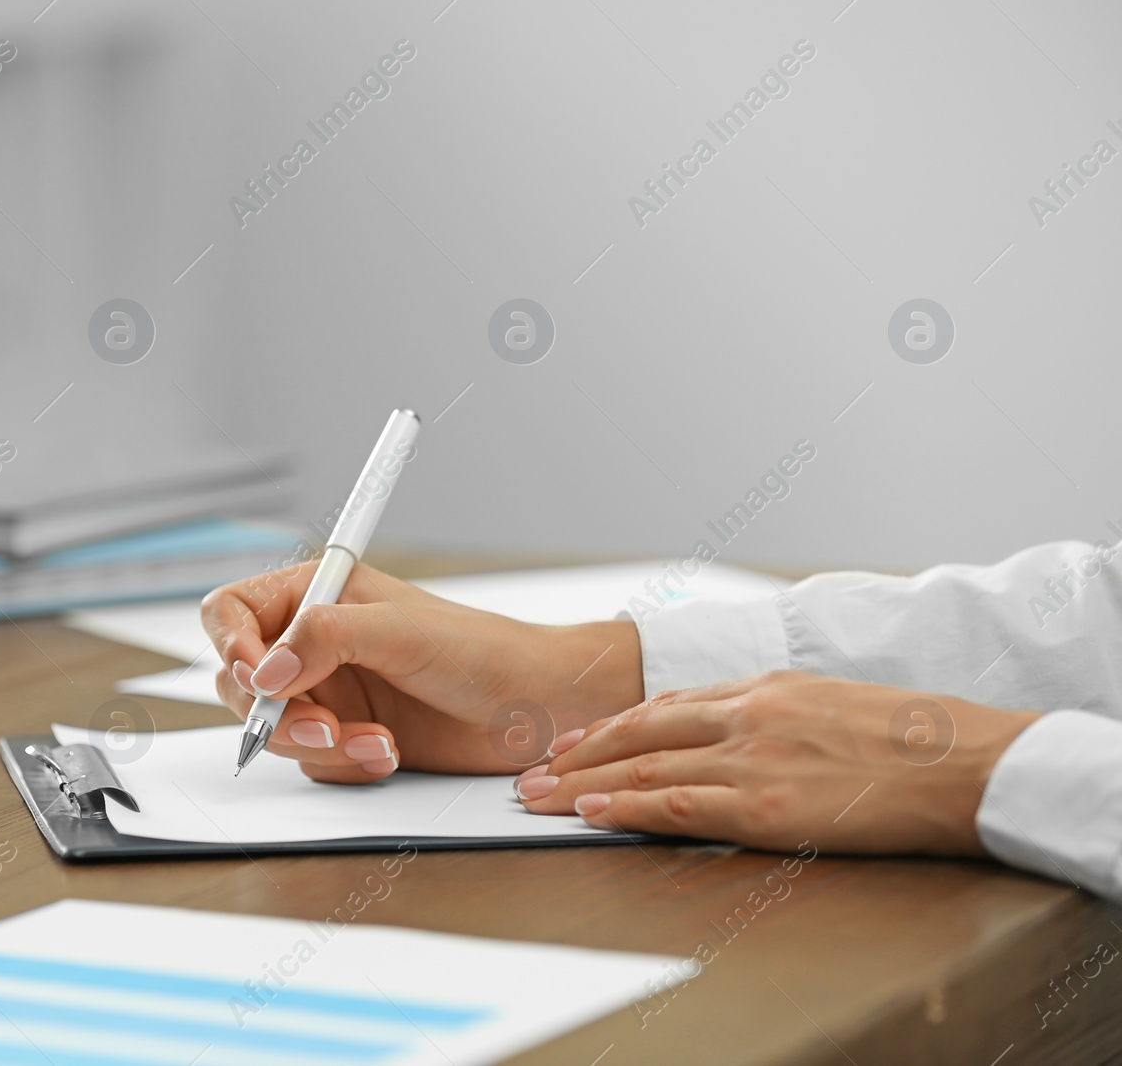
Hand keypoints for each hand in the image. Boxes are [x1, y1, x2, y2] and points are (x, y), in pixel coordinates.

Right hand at [201, 559, 643, 781]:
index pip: (232, 612)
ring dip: (318, 745)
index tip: (260, 682)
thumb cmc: (484, 650)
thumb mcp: (401, 631)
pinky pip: (312, 761)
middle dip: (277, 713)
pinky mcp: (348, 735)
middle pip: (242, 681)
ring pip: (274, 729)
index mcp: (319, 594)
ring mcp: (330, 690)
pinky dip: (345, 763)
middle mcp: (316, 641)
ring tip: (374, 742)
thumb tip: (267, 670)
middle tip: (324, 727)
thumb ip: (325, 637)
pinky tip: (389, 752)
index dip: (232, 648)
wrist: (537, 708)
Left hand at [515, 670, 1039, 853]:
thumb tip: (751, 732)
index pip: (668, 706)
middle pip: (640, 730)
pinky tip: (592, 813)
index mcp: (766, 687)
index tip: (576, 739)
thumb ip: (782, 714)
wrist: (968, 761)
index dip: (614, 725)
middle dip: (579, 751)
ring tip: (538, 796)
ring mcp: (752, 756)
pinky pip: (676, 804)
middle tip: (533, 768)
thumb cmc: (918, 739)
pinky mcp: (764, 803)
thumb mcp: (837, 705)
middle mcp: (748, 713)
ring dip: (583, 782)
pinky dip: (627, 808)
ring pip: (644, 767)